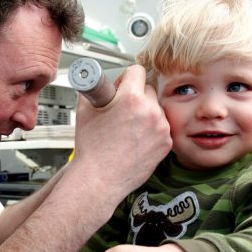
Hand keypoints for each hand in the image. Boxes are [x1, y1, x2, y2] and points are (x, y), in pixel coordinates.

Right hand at [71, 65, 171, 196]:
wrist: (100, 179)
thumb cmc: (92, 150)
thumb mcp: (85, 111)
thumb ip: (95, 91)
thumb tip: (98, 84)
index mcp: (131, 99)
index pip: (136, 71)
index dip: (125, 78)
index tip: (121, 86)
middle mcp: (150, 111)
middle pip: (148, 89)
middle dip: (136, 96)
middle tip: (121, 110)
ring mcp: (161, 128)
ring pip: (156, 110)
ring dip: (145, 114)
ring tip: (128, 129)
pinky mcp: (166, 143)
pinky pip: (161, 128)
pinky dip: (151, 131)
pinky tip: (135, 140)